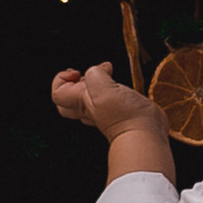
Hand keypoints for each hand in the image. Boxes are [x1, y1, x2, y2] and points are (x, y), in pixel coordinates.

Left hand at [52, 65, 173, 178]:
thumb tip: (102, 69)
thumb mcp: (103, 88)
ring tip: (106, 73)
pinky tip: (120, 83)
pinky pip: (108, 98)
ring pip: (89, 98)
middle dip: (73, 82)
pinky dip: (111, 88)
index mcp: (81, 102)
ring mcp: (105, 111)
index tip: (78, 72)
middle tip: (84, 73)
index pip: (57, 93)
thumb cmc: (123, 116)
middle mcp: (90, 108)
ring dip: (94, 83)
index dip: (62, 78)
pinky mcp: (120, 110)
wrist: (145, 133)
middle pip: (69, 99)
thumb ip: (95, 74)